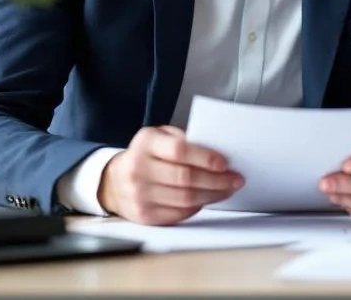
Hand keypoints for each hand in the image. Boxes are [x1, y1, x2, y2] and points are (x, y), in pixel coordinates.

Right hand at [98, 125, 243, 224]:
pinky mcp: (144, 215)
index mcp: (145, 144)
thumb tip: (217, 152)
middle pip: (186, 178)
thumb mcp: (159, 136)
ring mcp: (139, 195)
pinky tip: (208, 199)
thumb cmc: (145, 155)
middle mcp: (138, 169)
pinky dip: (198, 206)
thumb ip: (183, 140)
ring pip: (186, 199)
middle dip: (217, 180)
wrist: (114, 181)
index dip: (205, 158)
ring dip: (213, 195)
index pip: (179, 151)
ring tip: (228, 189)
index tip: (225, 163)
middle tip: (236, 179)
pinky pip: (180, 213)